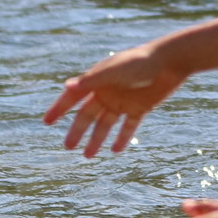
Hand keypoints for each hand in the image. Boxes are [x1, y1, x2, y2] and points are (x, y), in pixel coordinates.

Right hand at [43, 42, 184, 156]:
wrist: (170, 61)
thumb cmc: (140, 62)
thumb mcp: (115, 72)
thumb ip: (92, 80)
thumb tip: (66, 86)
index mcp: (98, 80)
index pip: (73, 97)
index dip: (59, 108)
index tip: (46, 122)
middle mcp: (108, 91)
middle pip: (88, 114)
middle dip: (77, 130)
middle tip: (67, 147)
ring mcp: (123, 100)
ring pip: (106, 124)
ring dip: (97, 139)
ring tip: (87, 156)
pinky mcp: (140, 107)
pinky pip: (128, 126)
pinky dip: (122, 138)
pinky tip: (115, 150)